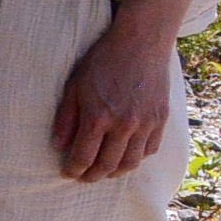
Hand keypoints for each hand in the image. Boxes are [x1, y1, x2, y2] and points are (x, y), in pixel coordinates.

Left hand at [52, 14, 175, 181]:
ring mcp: (146, 124)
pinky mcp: (161, 120)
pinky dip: (136, 158)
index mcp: (99, 117)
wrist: (140, 44)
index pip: (84, 156)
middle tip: (84, 177)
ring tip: (104, 171)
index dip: (74, 169)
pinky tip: (126, 157)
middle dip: (93, 175)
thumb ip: (66, 119)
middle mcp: (124, 125)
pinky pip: (150, 150)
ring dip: (115, 172)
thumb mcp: (75, 86)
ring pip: (131, 162)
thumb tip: (59, 146)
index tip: (68, 172)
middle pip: (108, 164)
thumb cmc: (102, 62)